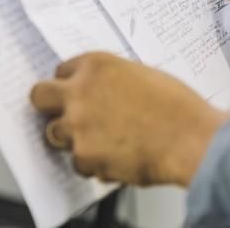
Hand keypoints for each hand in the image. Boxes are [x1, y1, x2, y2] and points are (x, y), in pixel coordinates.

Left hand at [30, 52, 227, 186]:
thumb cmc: (176, 106)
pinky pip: (78, 162)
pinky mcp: (83, 156)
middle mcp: (80, 91)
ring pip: (54, 133)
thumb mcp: (142, 75)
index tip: (74, 93)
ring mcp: (77, 124)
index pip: (61, 70)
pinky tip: (117, 158)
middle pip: (39, 96)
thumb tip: (103, 92)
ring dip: (72, 138)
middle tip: (65, 115)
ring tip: (101, 142)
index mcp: (96, 65)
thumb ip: (112, 81)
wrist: (189, 138)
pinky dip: (93, 164)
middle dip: (49, 106)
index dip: (70, 84)